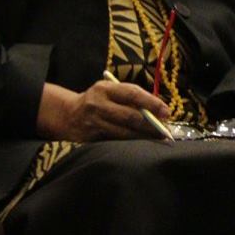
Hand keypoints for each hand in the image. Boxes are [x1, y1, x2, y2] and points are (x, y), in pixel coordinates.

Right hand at [37, 78, 170, 141]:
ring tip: (159, 138)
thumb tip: (159, 109)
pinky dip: (131, 144)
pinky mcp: (91, 139)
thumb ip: (131, 96)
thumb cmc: (98, 100)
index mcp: (104, 89)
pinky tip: (143, 146)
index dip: (151, 103)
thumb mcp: (110, 90)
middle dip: (151, 125)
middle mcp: (97, 105)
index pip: (132, 94)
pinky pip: (116, 142)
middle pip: (130, 117)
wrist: (68, 115)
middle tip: (166, 130)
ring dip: (144, 137)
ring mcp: (93, 123)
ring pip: (124, 133)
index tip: (166, 112)